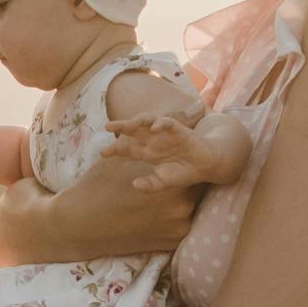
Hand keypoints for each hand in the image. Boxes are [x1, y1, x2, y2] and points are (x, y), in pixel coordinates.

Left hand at [103, 110, 235, 193]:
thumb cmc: (183, 172)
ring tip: (128, 122)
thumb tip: (134, 185)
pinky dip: (161, 123)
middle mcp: (153, 140)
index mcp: (148, 153)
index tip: (102, 153)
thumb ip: (151, 185)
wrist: (205, 166)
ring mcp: (165, 134)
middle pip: (133, 131)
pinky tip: (154, 127)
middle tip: (107, 126)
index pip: (127, 149)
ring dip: (138, 120)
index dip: (115, 149)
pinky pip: (168, 123)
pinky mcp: (179, 130)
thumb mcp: (165, 182)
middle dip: (120, 127)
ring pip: (148, 122)